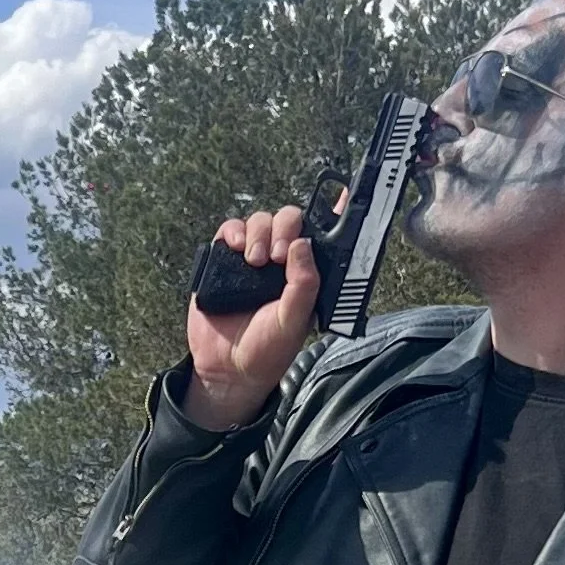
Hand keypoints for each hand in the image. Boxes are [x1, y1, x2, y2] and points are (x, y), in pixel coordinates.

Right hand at [184, 204, 322, 431]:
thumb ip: (304, 285)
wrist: (226, 369)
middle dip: (285, 228)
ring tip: (254, 261)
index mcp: (306, 274)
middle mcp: (281, 262)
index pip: (324, 237)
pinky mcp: (224, 261)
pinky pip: (230, 230)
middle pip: (289, 219)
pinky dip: (234, 232)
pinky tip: (236, 248)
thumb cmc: (266, 351)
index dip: (334, 213)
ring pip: (260, 220)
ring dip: (259, 232)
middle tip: (277, 255)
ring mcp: (252, 259)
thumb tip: (302, 244)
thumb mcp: (294, 322)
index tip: (341, 195)